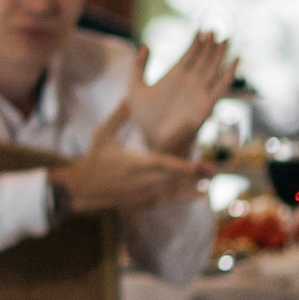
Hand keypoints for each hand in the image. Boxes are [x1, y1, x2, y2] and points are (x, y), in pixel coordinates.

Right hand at [51, 79, 207, 219]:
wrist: (83, 189)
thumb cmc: (94, 159)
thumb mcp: (103, 135)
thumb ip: (119, 117)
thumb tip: (131, 97)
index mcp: (135, 164)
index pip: (163, 166)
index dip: (183, 167)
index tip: (199, 166)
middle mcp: (143, 182)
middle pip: (174, 180)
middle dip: (195, 175)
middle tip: (215, 169)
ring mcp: (144, 194)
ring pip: (174, 192)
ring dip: (193, 186)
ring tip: (211, 179)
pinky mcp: (144, 202)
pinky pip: (168, 200)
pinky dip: (185, 197)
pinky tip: (201, 194)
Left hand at [136, 27, 236, 158]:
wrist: (154, 142)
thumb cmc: (145, 119)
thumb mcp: (135, 88)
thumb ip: (138, 67)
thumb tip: (145, 44)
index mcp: (174, 77)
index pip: (189, 55)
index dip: (196, 42)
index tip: (202, 29)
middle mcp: (190, 82)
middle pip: (204, 58)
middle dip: (210, 44)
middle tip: (216, 28)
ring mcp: (199, 92)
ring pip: (213, 69)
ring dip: (219, 55)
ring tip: (226, 40)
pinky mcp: (206, 104)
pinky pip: (220, 87)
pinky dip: (228, 75)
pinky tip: (234, 62)